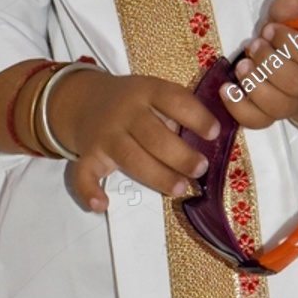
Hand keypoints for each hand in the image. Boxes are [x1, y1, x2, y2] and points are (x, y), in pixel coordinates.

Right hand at [47, 68, 219, 212]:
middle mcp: (126, 112)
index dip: (196, 116)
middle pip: (153, 135)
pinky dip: (89, 191)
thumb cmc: (136, 103)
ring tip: (179, 189)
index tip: (214, 133)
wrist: (87, 100)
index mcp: (147, 92)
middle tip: (200, 169)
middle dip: (180, 155)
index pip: (173, 100)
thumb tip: (212, 139)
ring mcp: (106, 135)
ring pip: (130, 157)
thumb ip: (178, 112)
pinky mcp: (89, 155)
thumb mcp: (155, 94)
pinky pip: (83, 174)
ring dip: (156, 175)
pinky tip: (102, 205)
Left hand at [220, 0, 297, 132]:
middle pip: (293, 82)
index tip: (267, 28)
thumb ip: (289, 10)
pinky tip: (226, 89)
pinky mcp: (271, 118)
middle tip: (252, 46)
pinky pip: (257, 121)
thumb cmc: (293, 48)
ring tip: (241, 66)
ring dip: (254, 83)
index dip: (286, 40)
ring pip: (276, 104)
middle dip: (267, 61)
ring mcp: (290, 105)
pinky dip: (239, 107)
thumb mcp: (293, 25)